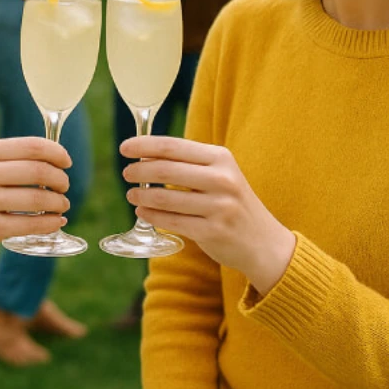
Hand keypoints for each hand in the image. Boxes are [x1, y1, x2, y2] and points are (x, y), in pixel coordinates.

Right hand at [0, 137, 71, 273]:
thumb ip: (4, 161)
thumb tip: (51, 159)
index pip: (31, 145)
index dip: (57, 152)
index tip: (67, 161)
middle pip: (39, 170)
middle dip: (60, 179)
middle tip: (65, 186)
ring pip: (38, 198)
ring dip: (59, 203)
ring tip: (63, 206)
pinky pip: (30, 224)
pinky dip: (50, 223)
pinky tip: (56, 222)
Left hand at [121, 135, 294, 294]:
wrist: (264, 242)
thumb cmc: (232, 202)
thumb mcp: (220, 174)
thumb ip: (189, 163)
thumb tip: (145, 154)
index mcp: (221, 158)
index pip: (174, 146)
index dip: (144, 145)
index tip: (124, 148)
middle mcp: (222, 179)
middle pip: (166, 170)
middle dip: (139, 170)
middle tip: (126, 173)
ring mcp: (219, 206)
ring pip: (165, 197)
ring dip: (142, 195)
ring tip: (131, 194)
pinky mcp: (213, 232)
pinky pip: (172, 221)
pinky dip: (151, 215)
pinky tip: (142, 212)